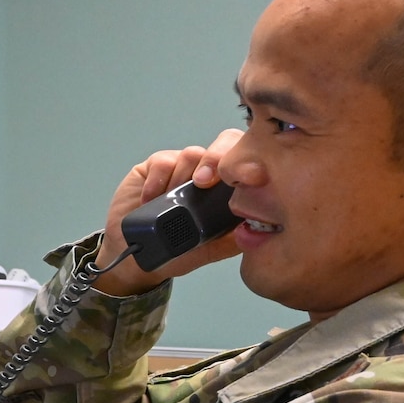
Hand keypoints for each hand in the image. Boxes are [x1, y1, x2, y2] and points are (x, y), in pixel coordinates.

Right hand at [92, 128, 245, 296]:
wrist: (139, 259)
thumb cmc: (180, 253)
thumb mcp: (216, 249)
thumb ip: (239, 235)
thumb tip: (264, 226)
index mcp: (229, 189)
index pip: (246, 161)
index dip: (247, 162)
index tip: (243, 181)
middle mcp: (209, 173)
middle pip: (223, 144)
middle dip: (217, 159)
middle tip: (205, 182)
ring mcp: (182, 168)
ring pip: (192, 154)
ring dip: (185, 175)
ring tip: (174, 197)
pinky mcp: (154, 168)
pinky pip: (162, 161)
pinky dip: (159, 179)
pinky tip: (153, 198)